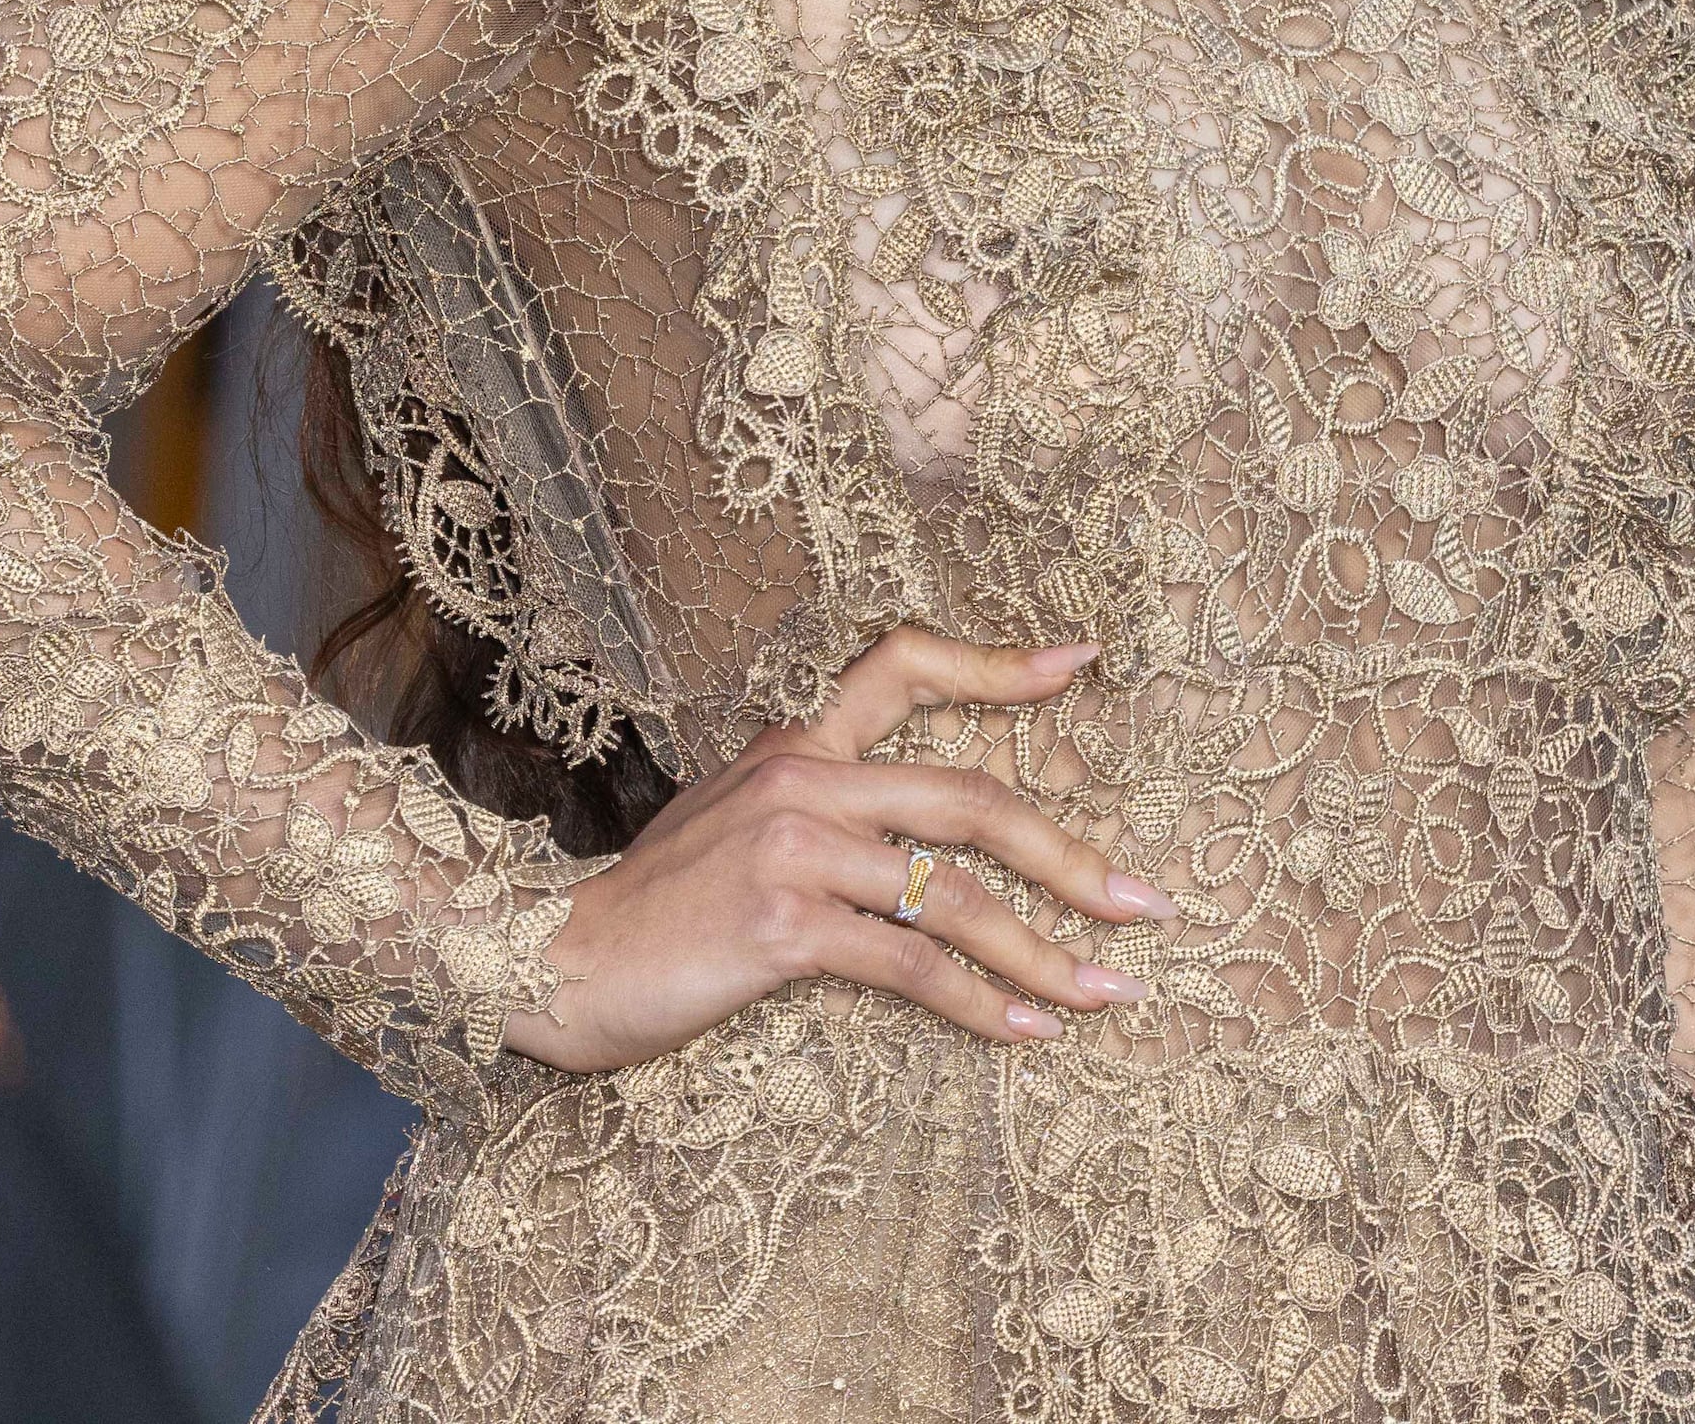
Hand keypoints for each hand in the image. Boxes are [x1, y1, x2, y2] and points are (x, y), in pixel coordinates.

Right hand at [500, 626, 1170, 1073]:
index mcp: (795, 743)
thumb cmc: (653, 911)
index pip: (902, 665)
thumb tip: (908, 848)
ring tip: (1106, 992)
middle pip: (971, 801)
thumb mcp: (732, 825)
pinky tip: (1025, 1032)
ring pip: (955, 896)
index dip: (996, 664)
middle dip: (1072, 858)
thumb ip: (815, 811)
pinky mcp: (783, 924)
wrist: (549, 960)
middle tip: (1145, 906)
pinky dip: (981, 1004)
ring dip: (1045, 953)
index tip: (1078, 661)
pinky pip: (912, 967)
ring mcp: (794, 847)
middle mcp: (803, 777)